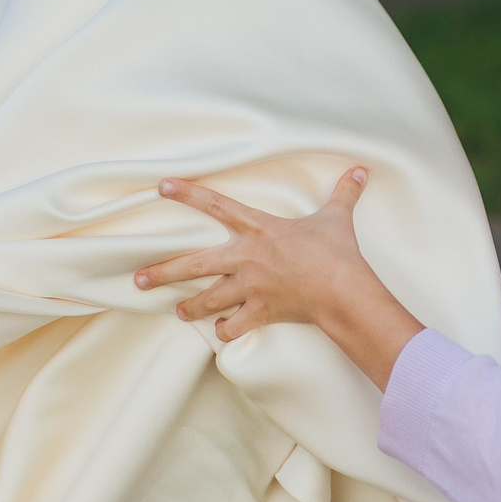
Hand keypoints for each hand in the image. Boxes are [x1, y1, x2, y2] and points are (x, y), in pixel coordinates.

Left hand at [133, 168, 425, 388]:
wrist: (342, 290)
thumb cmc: (336, 252)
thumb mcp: (337, 217)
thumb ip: (343, 194)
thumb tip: (361, 171)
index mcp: (258, 229)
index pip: (216, 204)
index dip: (188, 193)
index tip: (163, 186)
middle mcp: (246, 258)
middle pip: (194, 265)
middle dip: (163, 272)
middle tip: (139, 278)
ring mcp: (250, 287)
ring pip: (208, 299)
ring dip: (190, 306)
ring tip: (178, 311)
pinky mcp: (260, 312)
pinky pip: (235, 325)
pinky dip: (226, 329)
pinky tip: (221, 329)